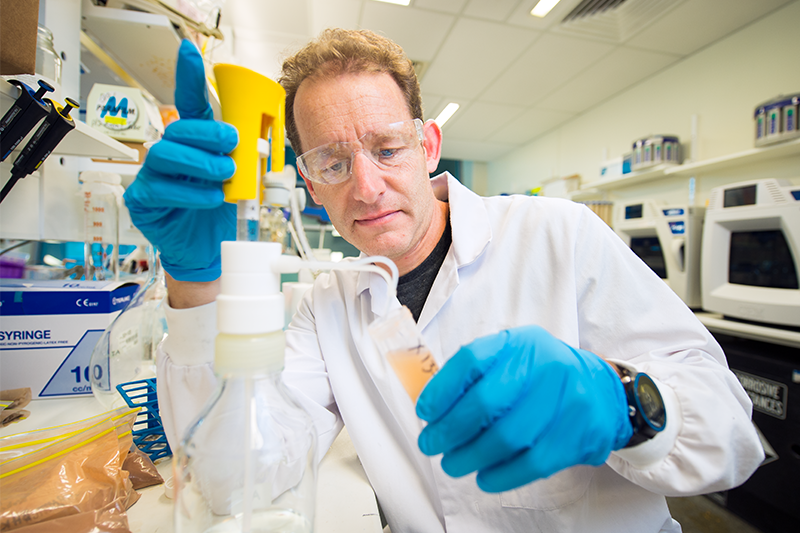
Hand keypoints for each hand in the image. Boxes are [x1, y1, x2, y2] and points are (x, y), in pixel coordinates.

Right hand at [123, 40, 237, 281]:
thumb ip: (245, 158)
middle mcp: (169, 152)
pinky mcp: (143, 200)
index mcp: (193, 143)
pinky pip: (162, 188)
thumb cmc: (220, 211)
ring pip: (168, 153)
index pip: (189, 104)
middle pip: (179, 127)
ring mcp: (152, 175)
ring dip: (202, 162)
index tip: (188, 51)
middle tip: (233, 143)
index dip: (188, 76)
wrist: (209, 250)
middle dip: (209, 132)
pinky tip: (212, 198)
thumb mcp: (239, 180)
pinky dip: (192, 192)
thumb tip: (262, 143)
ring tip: (225, 174)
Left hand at [416, 325, 632, 492]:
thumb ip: (476, 375)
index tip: (425, 412)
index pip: (472, 360)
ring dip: (470, 457)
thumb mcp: (513, 357)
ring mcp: (565, 400)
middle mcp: (545, 366)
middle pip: (485, 403)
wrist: (602, 390)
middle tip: (432, 444)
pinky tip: (484, 477)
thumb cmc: (543, 375)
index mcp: (521, 343)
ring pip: (506, 438)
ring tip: (453, 463)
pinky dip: (501, 475)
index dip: (442, 390)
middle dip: (449, 431)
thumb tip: (432, 407)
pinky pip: (531, 463)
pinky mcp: (578, 435)